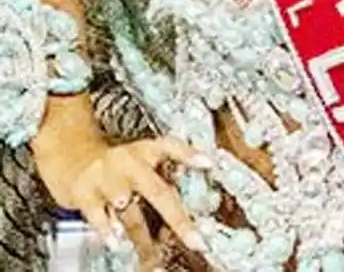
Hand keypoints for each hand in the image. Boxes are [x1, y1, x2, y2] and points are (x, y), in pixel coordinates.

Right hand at [37, 134, 209, 263]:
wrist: (70, 156)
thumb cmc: (114, 166)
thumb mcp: (139, 163)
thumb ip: (160, 185)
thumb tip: (186, 219)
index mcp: (146, 150)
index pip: (172, 146)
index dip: (190, 155)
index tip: (209, 164)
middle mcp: (130, 162)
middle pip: (158, 191)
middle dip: (179, 220)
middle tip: (197, 241)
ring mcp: (107, 177)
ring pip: (130, 212)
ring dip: (144, 240)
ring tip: (156, 261)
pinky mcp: (86, 193)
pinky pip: (100, 216)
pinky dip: (108, 231)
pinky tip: (116, 242)